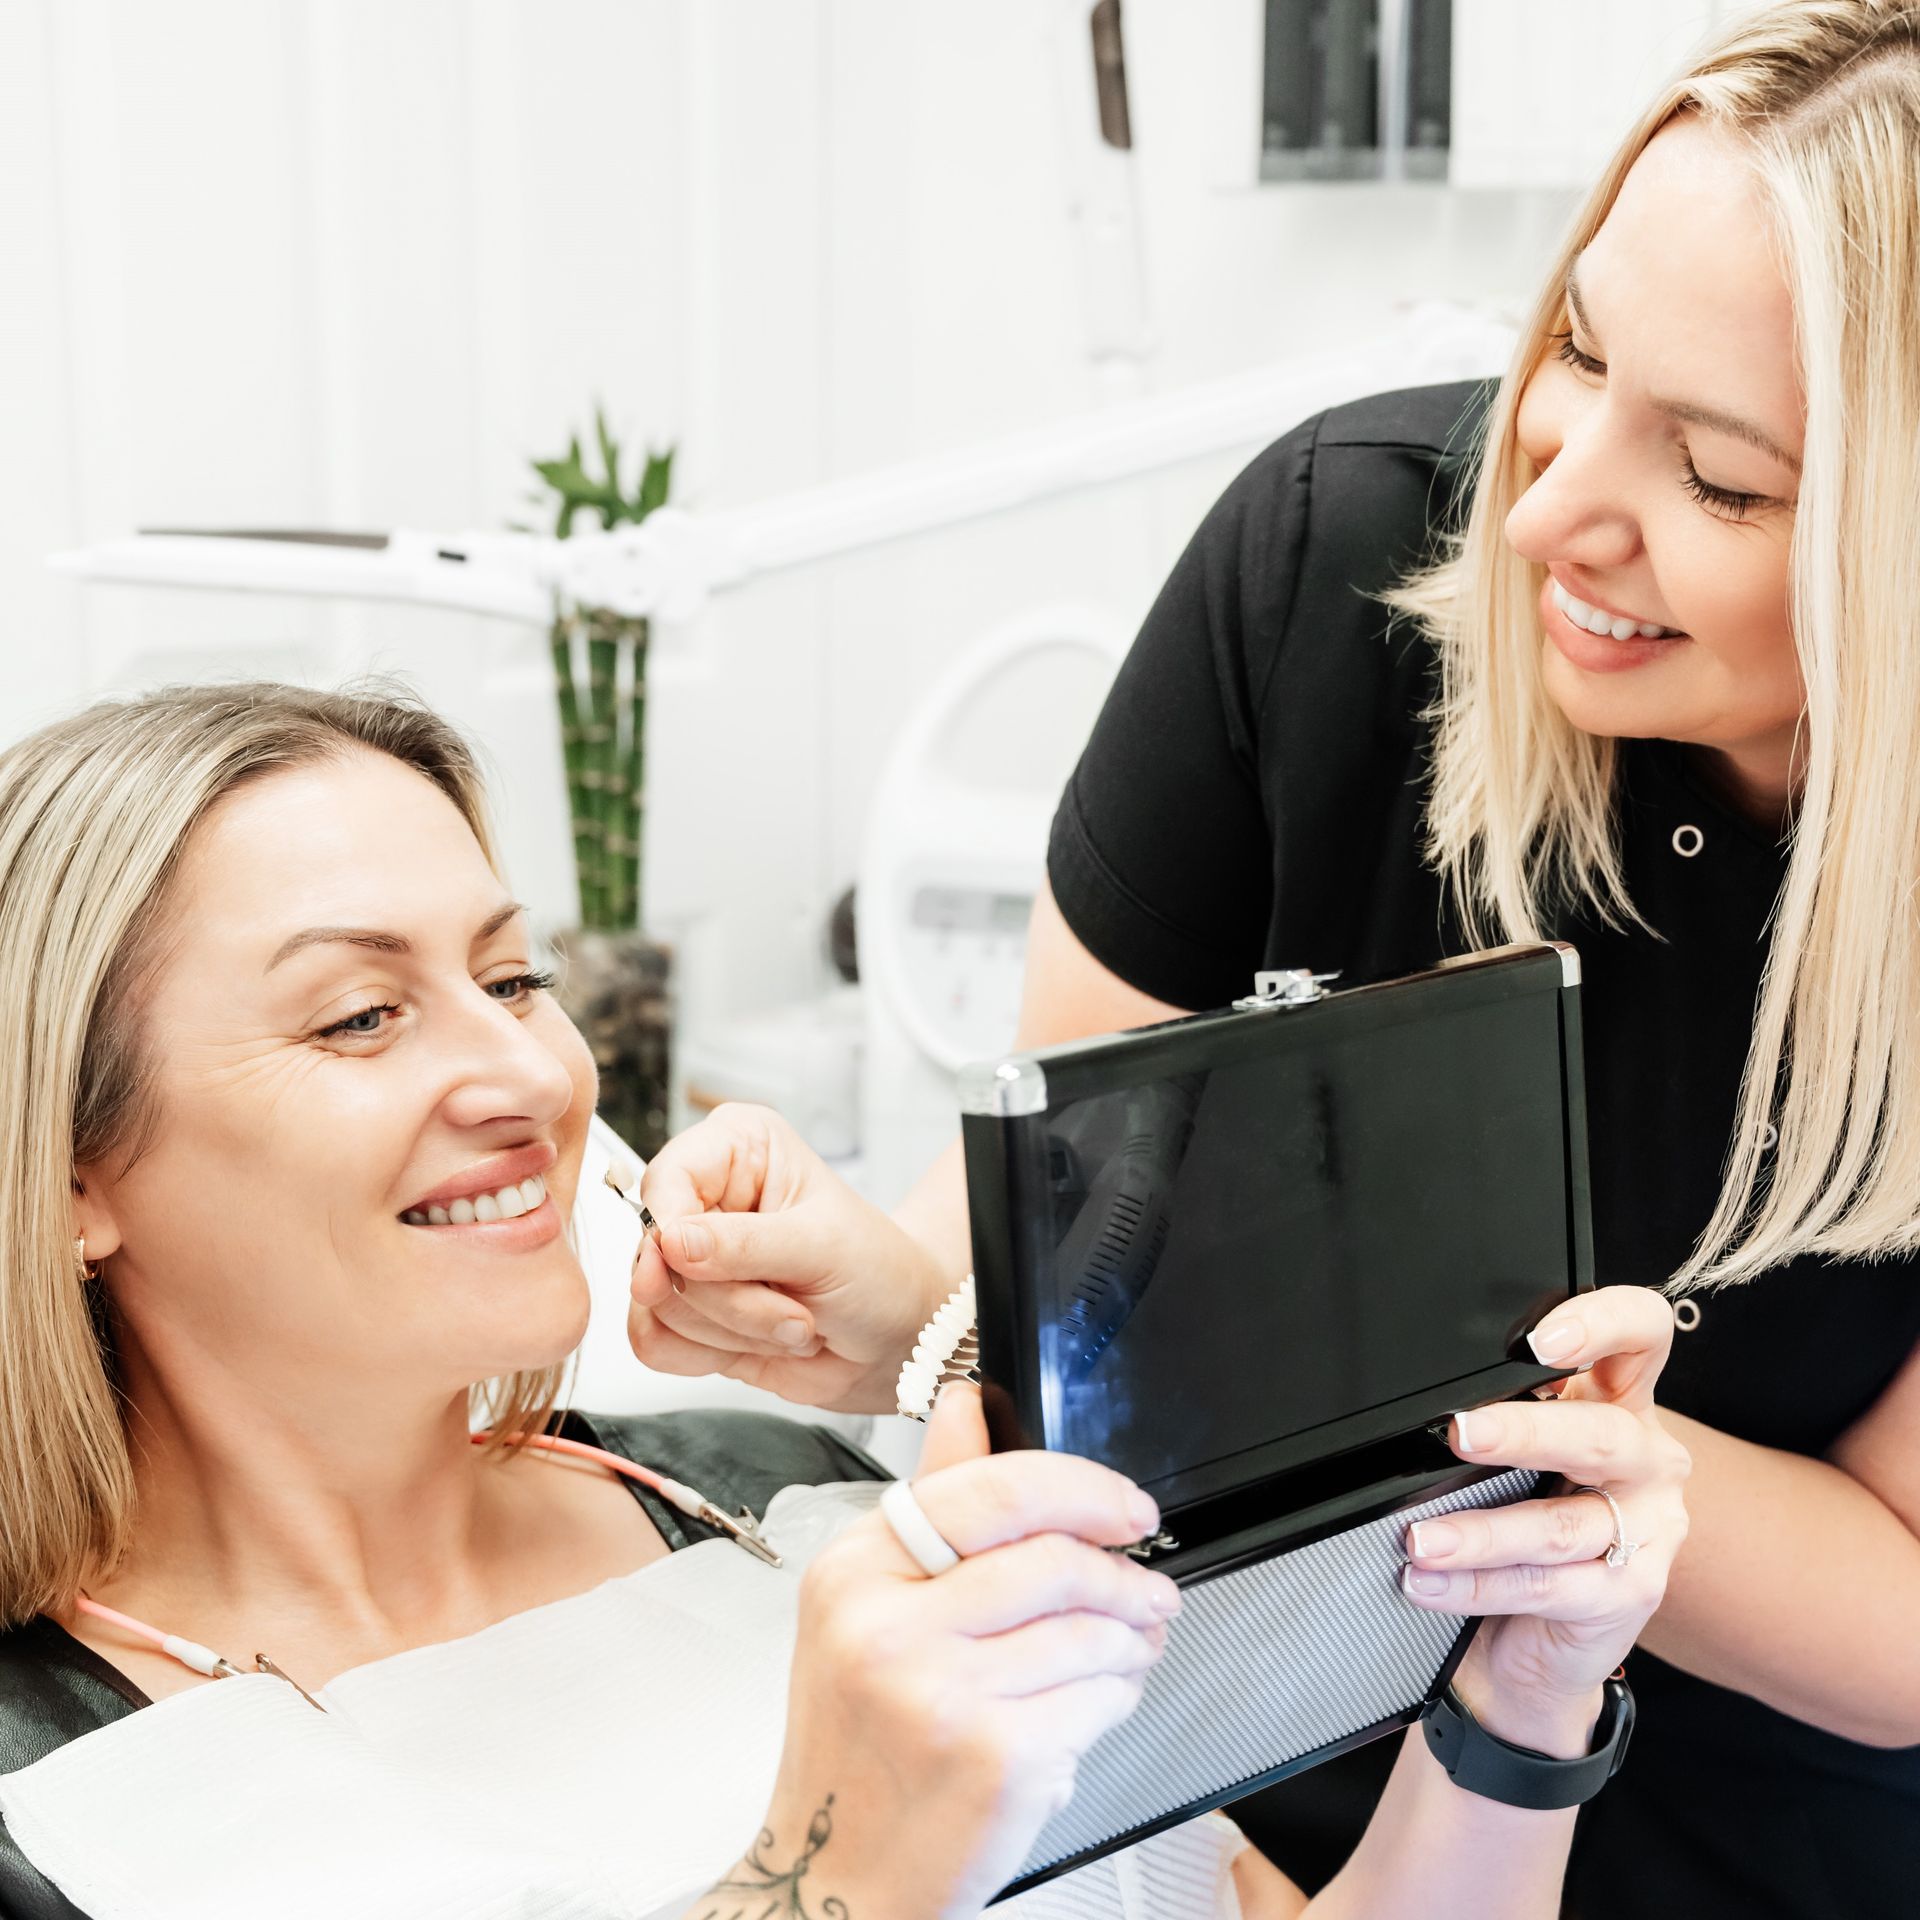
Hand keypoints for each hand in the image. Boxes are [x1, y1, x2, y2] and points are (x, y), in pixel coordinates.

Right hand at [627, 1102, 952, 1412]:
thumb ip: (744, 1244)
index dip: (665, 1228)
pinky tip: (762, 1342)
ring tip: (793, 1322)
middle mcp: (708, 1198)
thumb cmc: (878, 1270)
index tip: (680, 1265)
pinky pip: (657, 1344)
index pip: (667, 1179)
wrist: (897, 1336)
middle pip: (655, 1253)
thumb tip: (671, 1241)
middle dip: (728, 1299)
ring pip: (656, 1306)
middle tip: (794, 1308)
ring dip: (731, 1330)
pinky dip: (712, 1355)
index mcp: (739, 1147)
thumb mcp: (823, 1246)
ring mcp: (693, 1261)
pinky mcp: (690, 1313)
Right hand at [759, 1385, 1177, 1918]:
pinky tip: (1099, 1702)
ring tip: (1130, 1647)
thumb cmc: (856, 1745)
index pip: (991, 1487)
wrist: (832, 1876)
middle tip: (1150, 1582)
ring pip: (1087, 1632)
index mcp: (856, 1570)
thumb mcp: (866, 1607)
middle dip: (1125, 1569)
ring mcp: (941, 1694)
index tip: (1127, 1505)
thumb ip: (933, 1503)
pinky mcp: (995, 1758)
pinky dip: (1115, 1698)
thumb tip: (966, 1404)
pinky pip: (1095, 1701)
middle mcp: (887, 1626)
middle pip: (1052, 1557)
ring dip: (1130, 1640)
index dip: (1082, 1486)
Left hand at [1400, 1285, 1691, 1754]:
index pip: (1641, 1334)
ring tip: (1421, 1539)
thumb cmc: (1529, 1508)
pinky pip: (1547, 1587)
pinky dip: (1477, 1585)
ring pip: (1562, 1527)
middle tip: (1462, 1433)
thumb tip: (1417, 1406)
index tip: (1539, 1340)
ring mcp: (1647, 1529)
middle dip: (1524, 1433)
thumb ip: (1496, 1412)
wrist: (1551, 1628)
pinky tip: (1429, 1581)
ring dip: (1481, 1533)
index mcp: (1620, 1398)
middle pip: (1600, 1435)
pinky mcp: (1629, 1594)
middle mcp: (1646, 1458)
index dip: (1603, 1323)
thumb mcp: (1518, 1447)